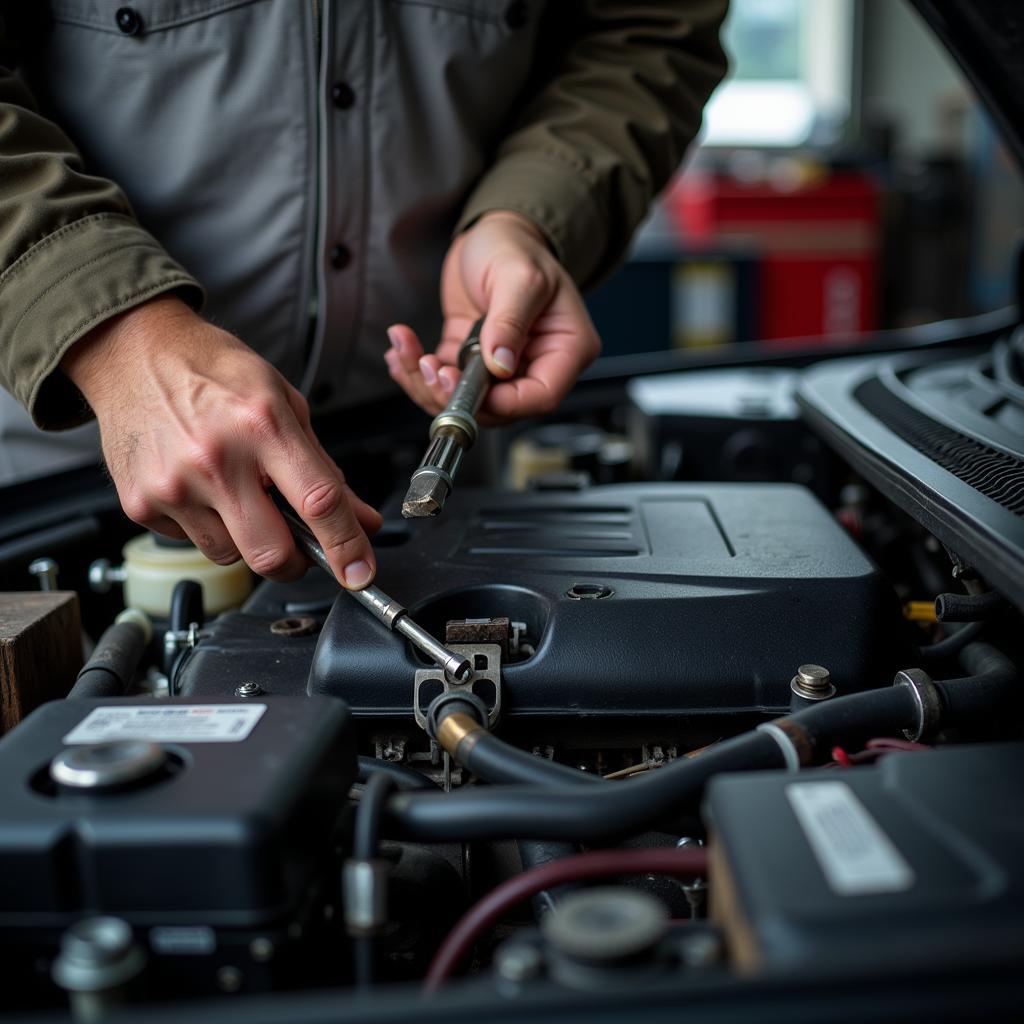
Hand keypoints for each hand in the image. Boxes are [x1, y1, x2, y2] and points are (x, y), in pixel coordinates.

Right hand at [62, 296, 381, 587]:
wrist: (132, 352)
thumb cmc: (213, 371)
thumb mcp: (284, 403)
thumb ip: (324, 469)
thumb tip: (361, 519)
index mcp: (262, 425)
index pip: (319, 501)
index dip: (347, 546)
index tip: (360, 573)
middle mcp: (215, 459)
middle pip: (272, 554)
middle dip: (298, 562)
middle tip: (302, 545)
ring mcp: (173, 486)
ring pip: (232, 555)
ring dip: (250, 540)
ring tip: (240, 494)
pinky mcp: (141, 505)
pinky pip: (194, 542)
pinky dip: (211, 526)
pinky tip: (203, 488)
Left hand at [384, 210, 599, 419]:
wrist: (491, 231)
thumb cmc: (516, 247)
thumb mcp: (518, 277)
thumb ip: (510, 321)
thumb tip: (501, 364)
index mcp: (566, 349)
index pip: (540, 396)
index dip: (502, 403)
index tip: (467, 386)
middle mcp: (536, 363)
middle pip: (498, 406)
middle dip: (455, 395)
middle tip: (428, 369)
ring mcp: (502, 365)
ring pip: (466, 399)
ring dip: (428, 385)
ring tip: (407, 353)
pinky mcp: (472, 359)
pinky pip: (445, 379)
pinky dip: (417, 371)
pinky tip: (402, 351)